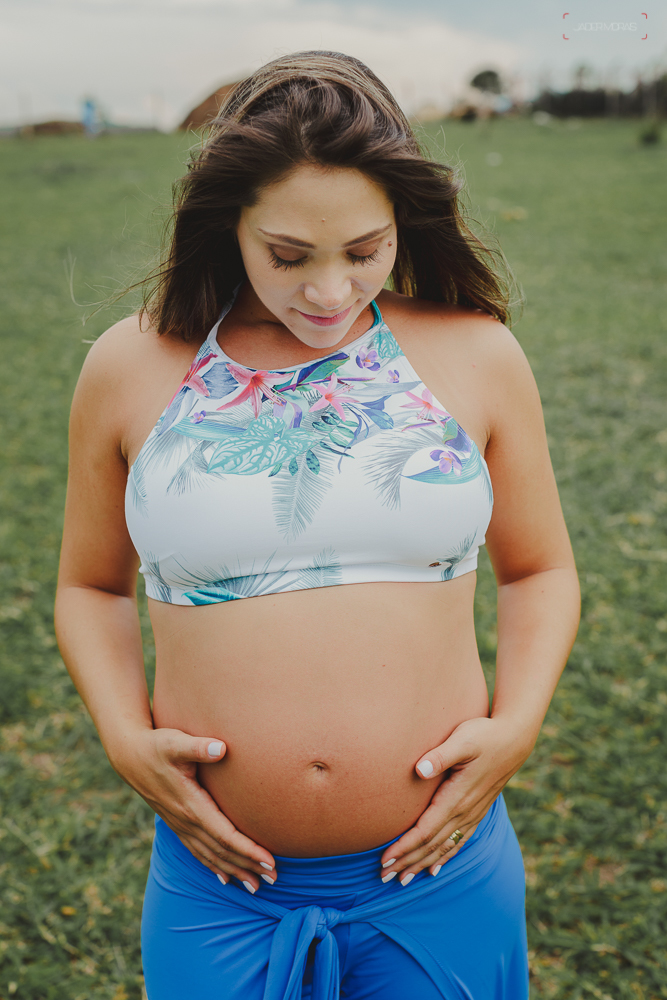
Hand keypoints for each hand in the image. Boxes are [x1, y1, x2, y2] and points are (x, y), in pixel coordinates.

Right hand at [110, 727, 275, 891]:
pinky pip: (198, 852)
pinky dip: (213, 866)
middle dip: (248, 866)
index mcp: (191, 805)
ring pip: (210, 856)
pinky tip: (225, 878)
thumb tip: (221, 748)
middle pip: (221, 851)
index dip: (248, 850)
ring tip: (256, 886)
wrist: (129, 756)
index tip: (270, 861)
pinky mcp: (177, 823)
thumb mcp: (176, 742)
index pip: (225, 835)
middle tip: (274, 879)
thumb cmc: (157, 746)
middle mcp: (186, 821)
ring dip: (234, 871)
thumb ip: (198, 747)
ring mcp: (180, 825)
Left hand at [379, 716, 532, 883]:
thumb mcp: (462, 739)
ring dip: (422, 864)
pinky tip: (434, 868)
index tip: (385, 859)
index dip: (405, 847)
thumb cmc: (484, 735)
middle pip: (431, 844)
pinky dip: (444, 857)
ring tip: (403, 880)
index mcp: (457, 797)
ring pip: (444, 847)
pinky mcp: (478, 811)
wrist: (514, 739)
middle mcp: (465, 811)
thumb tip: (419, 769)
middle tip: (384, 877)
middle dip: (407, 862)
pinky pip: (459, 841)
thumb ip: (441, 755)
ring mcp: (473, 813)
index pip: (425, 830)